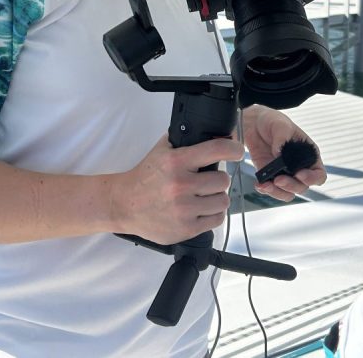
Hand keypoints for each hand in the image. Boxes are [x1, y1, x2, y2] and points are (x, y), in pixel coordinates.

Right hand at [112, 135, 243, 244]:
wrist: (125, 204)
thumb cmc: (145, 177)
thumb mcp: (161, 151)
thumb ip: (183, 141)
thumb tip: (213, 133)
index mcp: (176, 162)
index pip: (215, 150)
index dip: (233, 149)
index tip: (237, 150)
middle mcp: (181, 185)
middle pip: (222, 180)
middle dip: (217, 179)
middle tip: (208, 179)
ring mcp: (184, 209)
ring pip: (223, 201)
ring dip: (217, 197)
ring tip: (205, 195)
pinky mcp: (186, 229)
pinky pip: (216, 219)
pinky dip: (213, 213)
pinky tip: (202, 208)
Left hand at [241, 105, 325, 201]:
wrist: (254, 124)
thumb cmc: (273, 121)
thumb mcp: (280, 123)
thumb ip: (282, 136)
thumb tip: (279, 153)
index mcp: (308, 155)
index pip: (318, 174)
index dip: (312, 178)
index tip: (299, 174)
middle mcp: (298, 167)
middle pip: (302, 186)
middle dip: (291, 185)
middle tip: (278, 179)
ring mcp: (284, 173)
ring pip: (288, 192)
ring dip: (278, 192)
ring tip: (266, 185)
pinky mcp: (270, 176)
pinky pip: (272, 189)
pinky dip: (266, 189)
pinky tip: (259, 184)